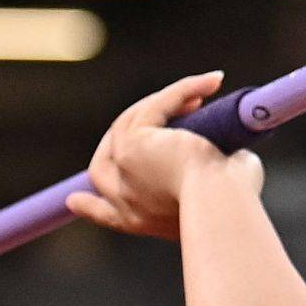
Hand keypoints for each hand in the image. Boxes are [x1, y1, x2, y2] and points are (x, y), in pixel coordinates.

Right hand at [67, 71, 259, 240]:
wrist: (222, 209)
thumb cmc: (232, 209)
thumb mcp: (214, 198)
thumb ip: (211, 178)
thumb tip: (232, 154)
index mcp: (139, 222)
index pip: (105, 213)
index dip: (89, 205)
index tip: (74, 200)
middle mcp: (123, 200)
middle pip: (105, 160)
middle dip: (126, 130)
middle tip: (167, 108)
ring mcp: (123, 169)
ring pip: (132, 122)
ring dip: (165, 103)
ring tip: (201, 96)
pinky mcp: (134, 142)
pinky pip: (157, 105)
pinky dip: (183, 90)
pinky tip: (212, 82)